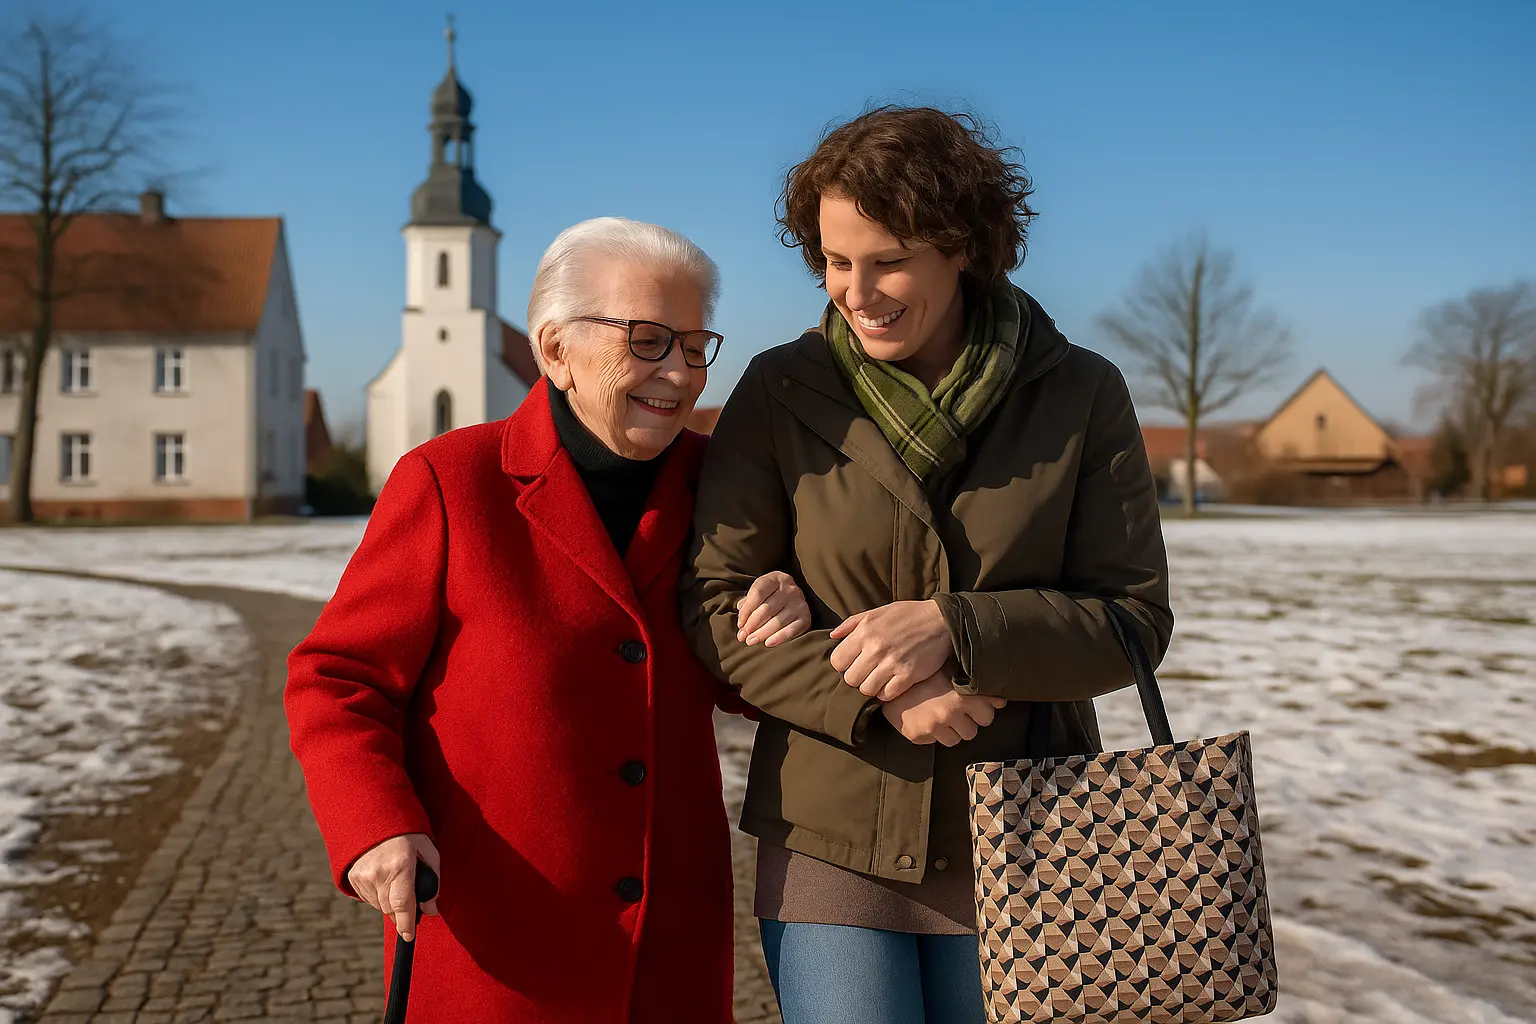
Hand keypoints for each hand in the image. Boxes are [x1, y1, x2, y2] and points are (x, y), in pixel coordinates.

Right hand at [347, 833, 440, 940]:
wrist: (374, 815)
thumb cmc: (408, 833)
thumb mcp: (428, 850)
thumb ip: (433, 881)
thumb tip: (431, 910)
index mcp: (400, 865)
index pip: (403, 904)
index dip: (406, 924)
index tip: (409, 936)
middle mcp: (378, 873)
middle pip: (391, 909)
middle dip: (402, 912)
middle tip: (410, 901)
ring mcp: (363, 876)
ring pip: (379, 906)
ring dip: (390, 903)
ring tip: (397, 882)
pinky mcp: (353, 877)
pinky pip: (368, 899)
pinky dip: (378, 896)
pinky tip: (384, 879)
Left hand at [736, 571, 812, 647]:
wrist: (793, 599)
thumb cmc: (770, 597)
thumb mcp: (759, 593)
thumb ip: (748, 604)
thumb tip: (741, 621)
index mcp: (776, 578)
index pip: (758, 593)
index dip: (746, 610)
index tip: (739, 624)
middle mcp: (790, 589)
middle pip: (767, 609)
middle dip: (751, 625)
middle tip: (742, 637)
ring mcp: (799, 603)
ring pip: (777, 621)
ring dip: (761, 633)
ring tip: (750, 641)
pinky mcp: (806, 617)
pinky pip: (791, 630)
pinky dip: (779, 638)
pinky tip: (768, 643)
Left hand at [830, 600, 953, 701]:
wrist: (942, 620)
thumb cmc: (908, 615)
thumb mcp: (877, 612)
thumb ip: (852, 623)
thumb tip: (833, 637)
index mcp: (864, 631)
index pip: (837, 661)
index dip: (843, 665)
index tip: (854, 663)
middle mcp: (875, 648)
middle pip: (850, 679)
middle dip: (857, 677)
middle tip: (868, 672)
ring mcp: (892, 663)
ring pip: (866, 690)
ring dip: (872, 686)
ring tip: (880, 678)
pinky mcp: (908, 675)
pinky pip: (886, 695)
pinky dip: (888, 692)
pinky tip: (893, 682)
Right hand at [881, 672, 1006, 746]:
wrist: (888, 676)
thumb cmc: (925, 671)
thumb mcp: (952, 669)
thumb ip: (976, 684)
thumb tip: (1002, 700)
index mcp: (963, 695)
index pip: (989, 715)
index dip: (982, 709)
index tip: (974, 704)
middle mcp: (950, 712)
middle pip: (973, 731)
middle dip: (967, 722)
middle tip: (956, 710)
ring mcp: (933, 726)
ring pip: (956, 740)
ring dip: (951, 730)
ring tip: (941, 714)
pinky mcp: (918, 735)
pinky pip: (934, 742)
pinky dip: (933, 734)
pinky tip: (926, 718)